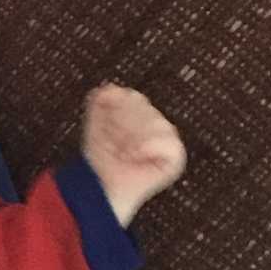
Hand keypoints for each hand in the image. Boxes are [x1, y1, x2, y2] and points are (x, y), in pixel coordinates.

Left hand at [80, 84, 186, 226]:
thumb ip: (101, 100)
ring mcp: (167, 139)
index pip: (133, 96)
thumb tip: (108, 86)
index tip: (105, 124)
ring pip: (157, 122)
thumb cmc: (101, 157)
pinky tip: (135, 155)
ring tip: (122, 150)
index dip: (116, 109)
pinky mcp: (175, 157)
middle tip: (113, 141)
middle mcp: (156, 124)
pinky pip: (168, 142)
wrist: (103, 183)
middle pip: (145, 107)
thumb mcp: (95, 123)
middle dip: (123, 125)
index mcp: (140, 114)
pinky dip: (147, 146)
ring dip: (132, 137)